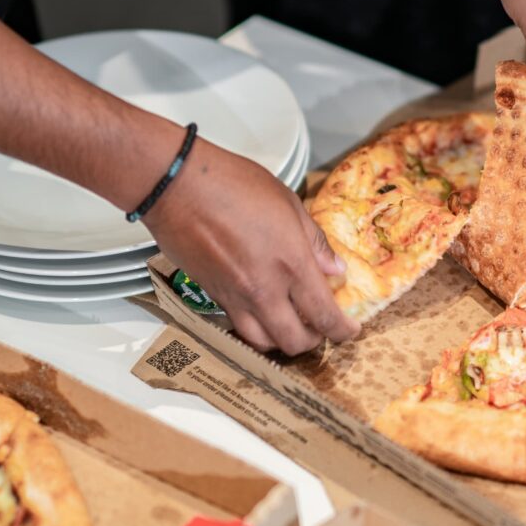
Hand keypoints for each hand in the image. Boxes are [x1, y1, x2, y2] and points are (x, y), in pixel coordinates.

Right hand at [144, 139, 359, 354]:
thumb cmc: (231, 183)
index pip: (324, 315)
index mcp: (291, 263)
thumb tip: (334, 267)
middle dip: (314, 341)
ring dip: (282, 339)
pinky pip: (238, 325)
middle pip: (294, 342)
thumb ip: (315, 241)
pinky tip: (262, 310)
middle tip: (321, 327)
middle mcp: (264, 288)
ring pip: (263, 342)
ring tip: (291, 323)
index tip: (349, 329)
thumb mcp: (288, 203)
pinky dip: (255, 327)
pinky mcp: (212, 295)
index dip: (342, 330)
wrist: (176, 185)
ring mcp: (235, 296)